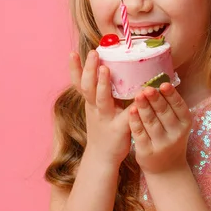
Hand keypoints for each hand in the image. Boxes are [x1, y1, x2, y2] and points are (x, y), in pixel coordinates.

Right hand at [70, 50, 132, 166]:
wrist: (102, 157)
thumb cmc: (102, 127)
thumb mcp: (94, 108)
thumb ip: (99, 90)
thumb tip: (107, 64)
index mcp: (90, 101)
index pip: (79, 82)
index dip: (75, 68)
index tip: (73, 52)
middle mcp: (95, 108)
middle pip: (87, 86)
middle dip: (89, 69)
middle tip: (93, 53)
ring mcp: (105, 118)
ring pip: (101, 99)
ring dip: (102, 84)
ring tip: (105, 69)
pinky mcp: (119, 129)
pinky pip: (125, 117)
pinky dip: (131, 108)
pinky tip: (137, 100)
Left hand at [129, 82, 192, 174]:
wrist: (167, 169)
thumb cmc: (170, 138)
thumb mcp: (176, 124)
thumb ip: (169, 106)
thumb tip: (159, 81)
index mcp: (185, 123)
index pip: (179, 106)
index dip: (171, 95)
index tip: (163, 84)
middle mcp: (175, 134)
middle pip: (164, 113)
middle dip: (155, 99)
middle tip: (147, 87)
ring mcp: (161, 144)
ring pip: (151, 122)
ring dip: (144, 108)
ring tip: (137, 95)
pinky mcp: (147, 151)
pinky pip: (140, 133)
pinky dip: (135, 121)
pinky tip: (131, 110)